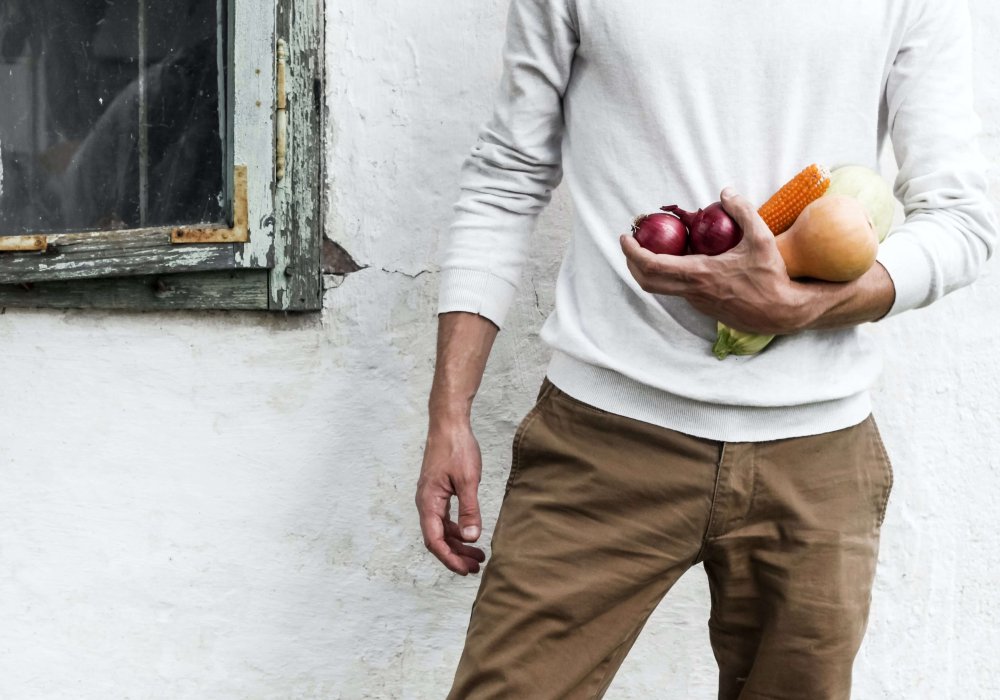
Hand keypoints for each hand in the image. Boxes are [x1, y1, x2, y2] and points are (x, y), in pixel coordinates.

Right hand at [415, 421, 487, 574]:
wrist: (448, 424)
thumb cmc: (457, 448)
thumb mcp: (468, 480)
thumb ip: (469, 510)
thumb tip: (471, 538)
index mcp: (428, 502)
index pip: (435, 540)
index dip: (450, 558)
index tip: (466, 570)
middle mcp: (425, 503)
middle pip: (437, 539)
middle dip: (456, 555)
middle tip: (476, 567)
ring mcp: (430, 497)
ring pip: (441, 529)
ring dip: (458, 544)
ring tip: (478, 554)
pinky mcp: (437, 492)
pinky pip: (444, 518)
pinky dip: (457, 529)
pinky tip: (470, 533)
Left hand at [620, 188, 810, 334]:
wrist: (781, 313)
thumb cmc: (771, 277)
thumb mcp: (761, 238)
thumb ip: (743, 211)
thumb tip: (725, 192)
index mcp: (699, 274)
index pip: (652, 265)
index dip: (633, 252)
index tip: (626, 238)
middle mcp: (692, 291)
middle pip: (647, 281)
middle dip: (632, 262)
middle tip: (632, 242)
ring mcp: (696, 301)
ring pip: (662, 287)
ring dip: (651, 268)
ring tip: (654, 246)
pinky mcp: (704, 306)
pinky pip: (679, 289)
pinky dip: (671, 274)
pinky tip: (682, 257)